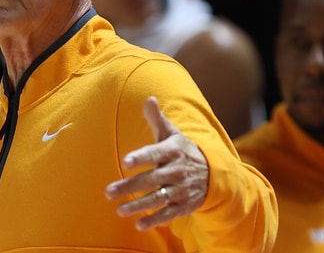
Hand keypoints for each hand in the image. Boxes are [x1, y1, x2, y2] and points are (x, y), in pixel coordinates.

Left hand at [105, 96, 208, 230]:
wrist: (214, 172)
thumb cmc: (183, 150)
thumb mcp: (172, 134)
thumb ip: (157, 119)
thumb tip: (148, 98)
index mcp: (173, 151)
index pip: (155, 153)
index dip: (141, 157)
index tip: (125, 161)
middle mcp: (177, 171)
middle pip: (151, 179)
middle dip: (130, 187)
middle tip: (108, 192)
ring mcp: (181, 189)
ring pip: (158, 198)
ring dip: (139, 206)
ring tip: (120, 210)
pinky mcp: (185, 205)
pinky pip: (169, 214)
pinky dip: (155, 220)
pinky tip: (139, 224)